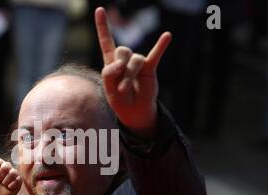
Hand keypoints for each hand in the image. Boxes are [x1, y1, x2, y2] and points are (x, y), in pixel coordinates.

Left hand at [95, 7, 171, 137]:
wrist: (133, 111)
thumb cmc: (119, 99)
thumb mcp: (107, 88)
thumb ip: (109, 73)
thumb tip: (121, 63)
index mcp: (111, 62)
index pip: (106, 40)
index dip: (103, 26)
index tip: (100, 10)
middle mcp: (125, 59)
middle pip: (121, 51)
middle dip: (119, 68)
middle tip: (118, 85)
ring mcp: (138, 62)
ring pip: (134, 60)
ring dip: (128, 76)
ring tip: (125, 89)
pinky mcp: (149, 68)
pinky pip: (155, 55)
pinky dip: (160, 46)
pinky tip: (167, 36)